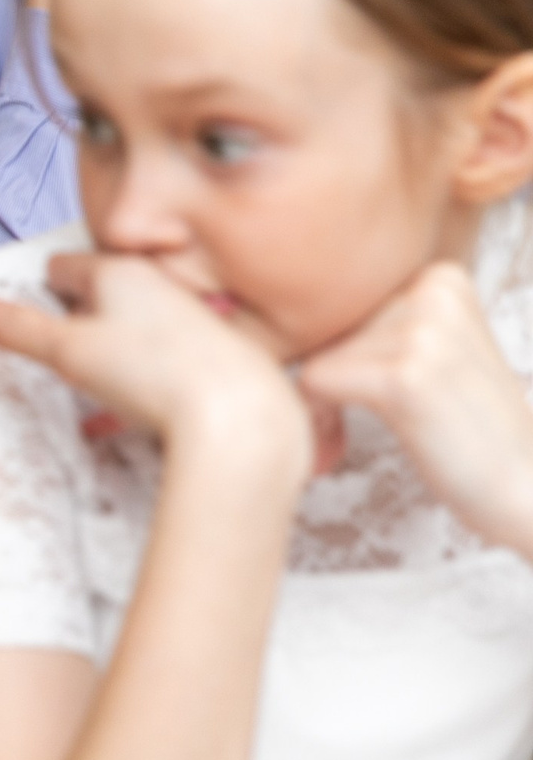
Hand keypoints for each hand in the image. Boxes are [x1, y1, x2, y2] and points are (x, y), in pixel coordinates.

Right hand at [0, 253, 325, 479]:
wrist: (240, 417)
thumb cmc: (152, 375)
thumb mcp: (66, 351)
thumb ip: (16, 328)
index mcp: (120, 273)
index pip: (65, 266)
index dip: (43, 287)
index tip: (32, 307)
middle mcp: (162, 287)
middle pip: (107, 292)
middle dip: (80, 316)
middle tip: (59, 344)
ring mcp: (197, 320)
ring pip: (142, 326)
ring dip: (115, 349)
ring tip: (98, 383)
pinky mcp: (224, 358)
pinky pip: (172, 359)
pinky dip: (150, 377)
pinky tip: (140, 410)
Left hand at [298, 262, 532, 553]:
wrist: (528, 484)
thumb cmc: (468, 425)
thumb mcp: (432, 348)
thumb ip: (374, 319)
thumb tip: (254, 310)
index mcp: (440, 275)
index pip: (341, 297)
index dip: (347, 345)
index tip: (387, 379)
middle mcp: (431, 289)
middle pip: (326, 324)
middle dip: (338, 370)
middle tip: (398, 408)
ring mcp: (419, 330)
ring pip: (317, 353)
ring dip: (332, 397)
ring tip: (401, 422)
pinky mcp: (401, 375)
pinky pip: (312, 382)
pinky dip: (322, 416)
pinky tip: (377, 433)